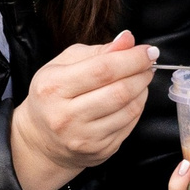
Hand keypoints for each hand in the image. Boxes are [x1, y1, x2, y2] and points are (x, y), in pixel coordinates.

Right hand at [12, 30, 156, 189]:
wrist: (41, 141)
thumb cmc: (53, 95)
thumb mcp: (64, 64)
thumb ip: (98, 50)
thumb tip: (127, 39)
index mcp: (54, 87)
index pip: (103, 69)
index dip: (132, 58)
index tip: (148, 51)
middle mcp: (66, 116)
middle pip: (119, 92)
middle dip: (141, 74)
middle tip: (148, 64)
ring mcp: (84, 137)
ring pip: (129, 110)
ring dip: (142, 90)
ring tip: (140, 79)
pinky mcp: (99, 150)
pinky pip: (129, 125)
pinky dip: (137, 107)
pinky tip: (132, 98)